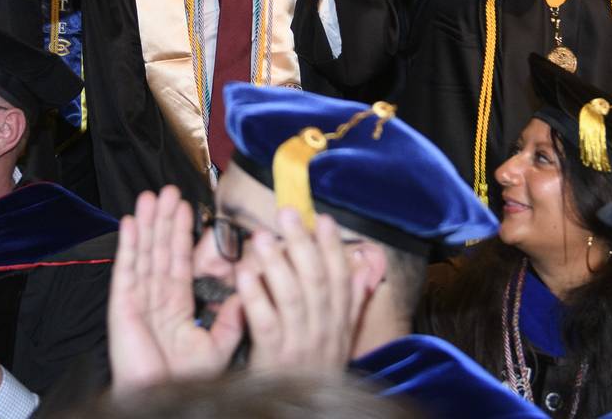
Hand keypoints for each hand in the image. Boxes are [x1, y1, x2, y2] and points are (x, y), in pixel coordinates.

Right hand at [108, 186, 243, 391]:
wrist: (164, 399)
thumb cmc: (187, 380)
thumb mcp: (218, 345)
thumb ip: (232, 317)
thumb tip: (250, 288)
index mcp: (177, 306)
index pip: (180, 261)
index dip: (182, 234)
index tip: (187, 208)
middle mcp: (156, 298)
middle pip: (160, 250)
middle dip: (164, 220)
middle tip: (169, 190)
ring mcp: (138, 299)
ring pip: (144, 253)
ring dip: (148, 224)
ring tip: (151, 195)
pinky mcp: (123, 305)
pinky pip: (127, 270)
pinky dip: (129, 245)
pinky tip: (132, 222)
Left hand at [237, 210, 371, 374]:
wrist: (299, 416)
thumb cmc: (314, 372)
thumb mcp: (338, 340)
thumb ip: (350, 303)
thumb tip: (367, 268)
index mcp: (338, 325)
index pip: (340, 279)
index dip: (333, 248)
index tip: (323, 219)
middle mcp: (323, 332)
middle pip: (316, 282)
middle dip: (302, 244)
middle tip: (287, 214)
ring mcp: (299, 345)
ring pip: (292, 298)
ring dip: (277, 264)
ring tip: (261, 237)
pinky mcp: (274, 359)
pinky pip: (265, 323)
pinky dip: (255, 297)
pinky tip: (244, 275)